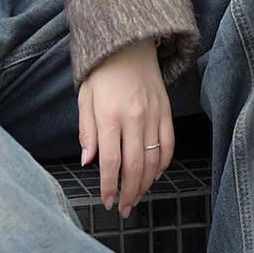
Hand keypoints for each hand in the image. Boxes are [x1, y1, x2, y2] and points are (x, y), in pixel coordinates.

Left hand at [78, 39, 173, 217]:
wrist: (128, 44)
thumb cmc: (102, 71)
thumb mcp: (85, 97)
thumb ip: (86, 130)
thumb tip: (87, 161)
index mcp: (109, 115)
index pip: (110, 162)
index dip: (108, 186)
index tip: (107, 201)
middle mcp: (133, 118)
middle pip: (134, 167)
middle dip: (129, 193)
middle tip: (124, 208)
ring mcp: (153, 116)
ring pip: (153, 161)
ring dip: (146, 185)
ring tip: (137, 196)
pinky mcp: (166, 112)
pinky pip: (168, 146)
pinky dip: (163, 165)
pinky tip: (154, 175)